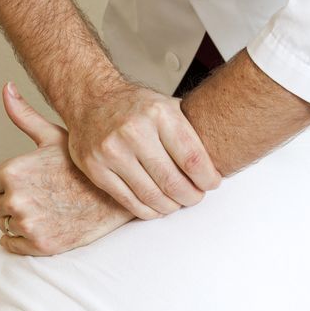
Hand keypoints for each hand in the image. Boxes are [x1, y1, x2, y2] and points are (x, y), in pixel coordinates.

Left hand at [0, 85, 134, 255]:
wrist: (116, 198)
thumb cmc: (86, 167)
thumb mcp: (55, 136)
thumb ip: (24, 116)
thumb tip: (6, 88)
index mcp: (13, 172)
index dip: (10, 183)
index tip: (32, 182)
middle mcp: (16, 199)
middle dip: (16, 201)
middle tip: (43, 197)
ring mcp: (28, 224)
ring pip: (5, 225)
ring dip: (20, 220)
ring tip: (47, 210)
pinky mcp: (39, 245)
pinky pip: (12, 245)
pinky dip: (23, 240)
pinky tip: (45, 226)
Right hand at [62, 80, 221, 219]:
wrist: (91, 100)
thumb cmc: (134, 106)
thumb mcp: (167, 106)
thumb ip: (189, 132)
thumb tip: (218, 163)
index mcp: (158, 113)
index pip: (192, 159)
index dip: (207, 179)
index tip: (212, 184)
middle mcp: (133, 131)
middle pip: (173, 183)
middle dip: (191, 197)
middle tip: (195, 197)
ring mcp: (112, 152)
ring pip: (152, 196)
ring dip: (171, 206)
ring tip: (177, 202)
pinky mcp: (96, 169)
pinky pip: (129, 202)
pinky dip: (148, 210)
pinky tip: (158, 207)